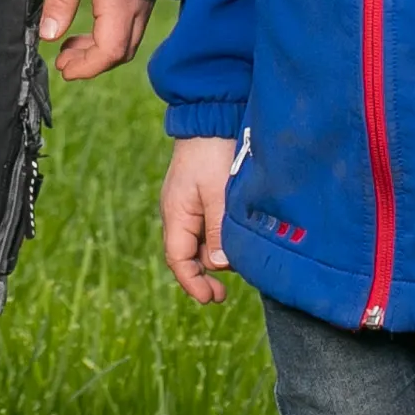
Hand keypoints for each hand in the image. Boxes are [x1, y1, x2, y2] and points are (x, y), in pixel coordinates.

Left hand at [37, 0, 151, 79]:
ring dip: (97, 50)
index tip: (65, 71)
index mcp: (122, 3)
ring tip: (68, 49)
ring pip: (125, 40)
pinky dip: (106, 36)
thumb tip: (49, 36)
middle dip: (91, 63)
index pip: (110, 51)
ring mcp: (143, 0)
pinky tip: (85, 32)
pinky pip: (128, 27)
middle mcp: (138, 6)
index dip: (87, 67)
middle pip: (120, 51)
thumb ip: (59, 1)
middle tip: (63, 63)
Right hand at [158, 134, 240, 301]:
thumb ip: (218, 230)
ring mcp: (189, 205)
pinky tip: (234, 240)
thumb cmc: (213, 152)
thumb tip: (218, 265)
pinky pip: (207, 228)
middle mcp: (178, 213)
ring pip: (200, 243)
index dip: (192, 284)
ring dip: (215, 255)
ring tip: (238, 260)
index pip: (178, 260)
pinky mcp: (201, 197)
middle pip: (189, 255)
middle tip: (224, 294)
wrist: (211, 115)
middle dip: (205, 274)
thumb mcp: (218, 193)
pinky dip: (218, 240)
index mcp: (176, 214)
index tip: (211, 299)